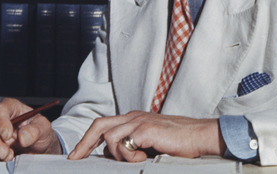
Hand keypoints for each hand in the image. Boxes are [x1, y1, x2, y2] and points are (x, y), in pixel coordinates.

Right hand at [0, 98, 61, 160]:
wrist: (38, 146)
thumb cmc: (39, 131)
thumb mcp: (43, 127)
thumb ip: (35, 130)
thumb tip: (23, 136)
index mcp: (11, 107)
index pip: (0, 110)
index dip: (1, 122)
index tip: (7, 135)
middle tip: (5, 152)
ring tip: (10, 155)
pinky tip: (6, 156)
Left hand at [67, 111, 225, 162]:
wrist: (200, 136)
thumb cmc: (179, 142)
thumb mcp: (151, 143)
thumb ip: (134, 145)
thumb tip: (115, 158)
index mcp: (133, 118)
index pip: (104, 125)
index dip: (88, 139)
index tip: (77, 154)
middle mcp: (134, 116)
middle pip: (99, 125)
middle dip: (84, 143)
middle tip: (76, 158)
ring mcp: (140, 121)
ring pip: (109, 137)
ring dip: (116, 154)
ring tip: (134, 160)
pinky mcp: (147, 129)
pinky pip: (124, 143)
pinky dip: (128, 155)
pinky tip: (142, 158)